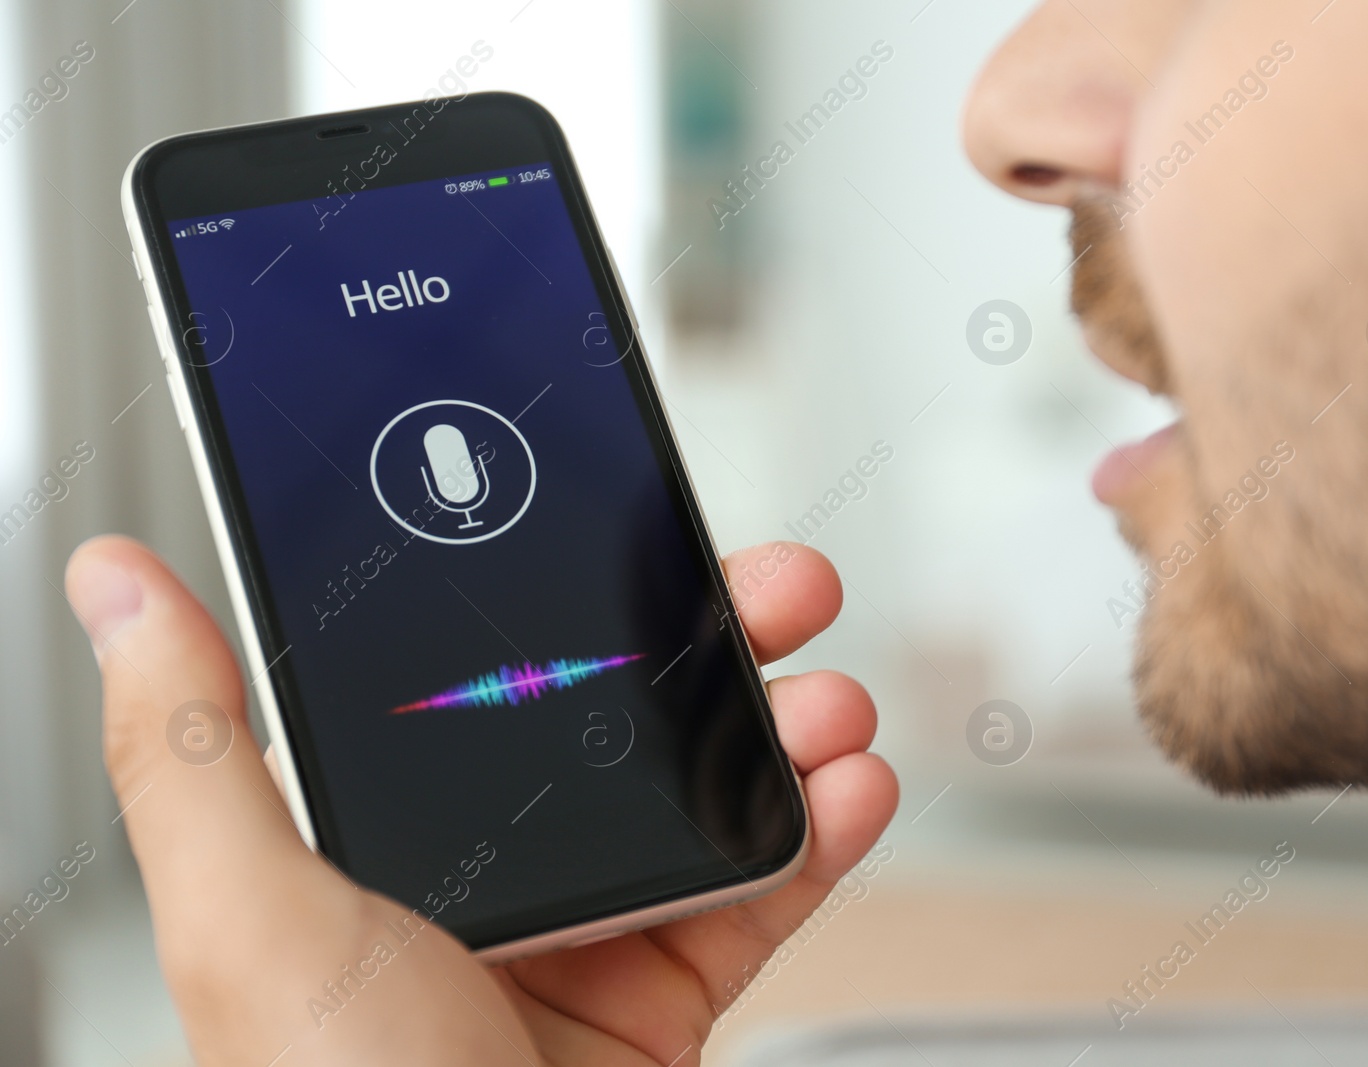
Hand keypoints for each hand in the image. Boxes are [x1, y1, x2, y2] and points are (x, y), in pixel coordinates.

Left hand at [65, 536, 896, 1064]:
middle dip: (709, 646)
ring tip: (828, 706)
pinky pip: (756, 900)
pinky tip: (849, 793)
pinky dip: (819, 840)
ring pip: (702, 799)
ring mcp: (579, 942)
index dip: (565, 600)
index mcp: (374, 847)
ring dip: (783, 735)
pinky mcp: (659, 1001)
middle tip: (774, 595)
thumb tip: (117, 587)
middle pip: (613, 725)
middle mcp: (480, 883)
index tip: (629, 539)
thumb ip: (195, 748)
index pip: (479, 680)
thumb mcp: (252, 924)